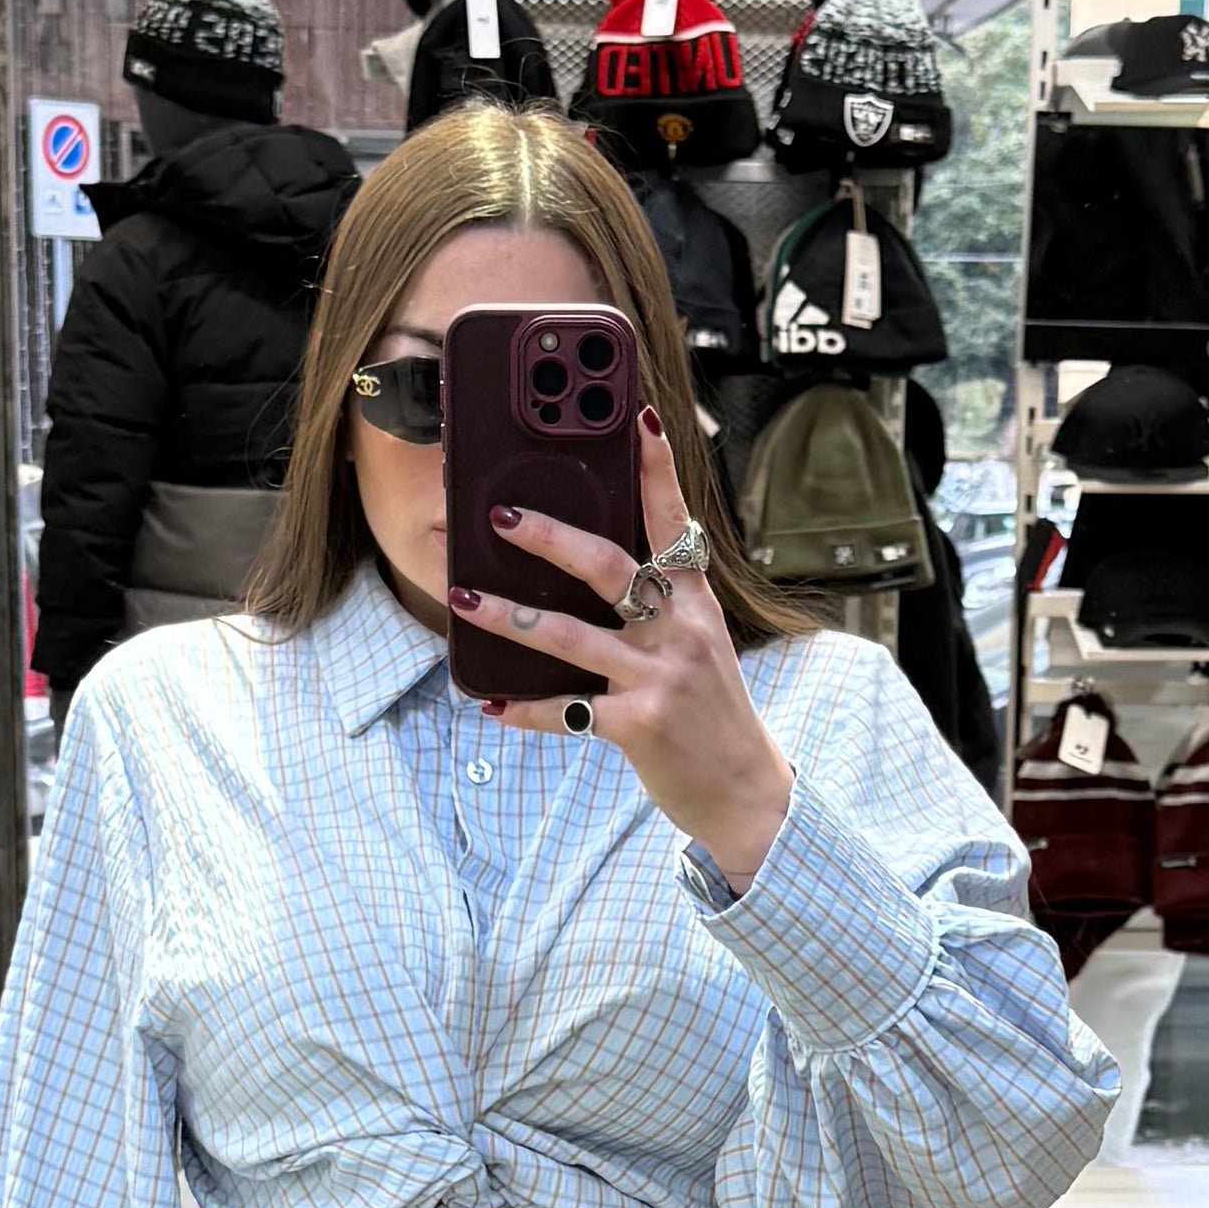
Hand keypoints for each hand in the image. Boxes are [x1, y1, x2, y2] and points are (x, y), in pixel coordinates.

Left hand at [457, 406, 793, 888]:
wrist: (746, 791)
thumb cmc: (710, 712)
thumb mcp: (698, 645)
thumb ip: (658, 607)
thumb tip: (587, 569)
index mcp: (696, 602)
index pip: (674, 519)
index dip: (656, 467)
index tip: (638, 415)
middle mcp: (680, 631)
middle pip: (609, 567)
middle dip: (550, 536)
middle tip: (500, 513)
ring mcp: (658, 677)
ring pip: (569, 635)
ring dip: (508, 616)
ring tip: (462, 597)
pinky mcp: (638, 725)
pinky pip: (566, 710)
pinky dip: (524, 708)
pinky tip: (489, 701)